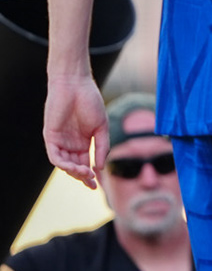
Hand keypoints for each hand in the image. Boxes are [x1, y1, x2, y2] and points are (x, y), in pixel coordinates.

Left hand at [44, 72, 108, 189]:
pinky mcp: (50, 137)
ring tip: (86, 173)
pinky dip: (63, 164)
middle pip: (74, 167)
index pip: (85, 164)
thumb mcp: (101, 127)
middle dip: (82, 177)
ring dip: (74, 172)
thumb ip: (102, 146)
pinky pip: (55, 156)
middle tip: (92, 182)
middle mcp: (70, 144)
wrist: (75, 85)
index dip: (90, 176)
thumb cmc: (90, 102)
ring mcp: (60, 141)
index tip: (97, 185)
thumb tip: (100, 167)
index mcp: (82, 142)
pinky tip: (74, 166)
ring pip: (64, 164)